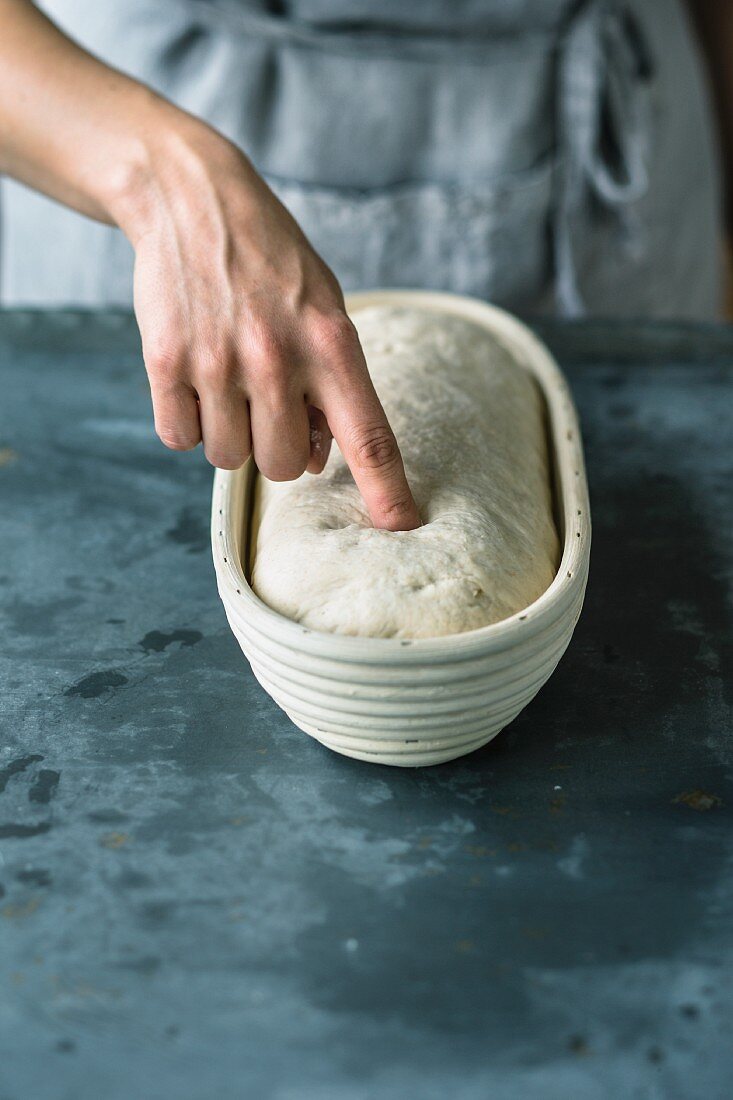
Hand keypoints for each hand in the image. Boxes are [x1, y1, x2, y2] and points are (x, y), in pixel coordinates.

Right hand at [122, 120, 420, 531]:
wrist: (193, 199)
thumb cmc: (272, 264)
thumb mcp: (324, 310)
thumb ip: (329, 386)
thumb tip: (314, 460)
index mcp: (332, 344)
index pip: (368, 436)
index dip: (386, 490)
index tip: (401, 528)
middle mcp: (277, 358)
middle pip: (280, 467)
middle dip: (276, 449)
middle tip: (266, 404)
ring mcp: (217, 362)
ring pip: (227, 458)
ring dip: (229, 435)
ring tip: (228, 381)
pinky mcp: (165, 361)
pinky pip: (178, 438)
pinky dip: (186, 423)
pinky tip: (193, 380)